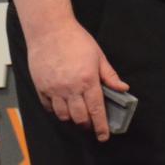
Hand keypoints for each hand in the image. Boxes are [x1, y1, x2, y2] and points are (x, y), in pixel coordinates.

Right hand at [25, 19, 128, 141]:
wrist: (50, 29)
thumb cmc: (75, 39)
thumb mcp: (98, 55)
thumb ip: (110, 75)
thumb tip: (123, 88)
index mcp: (88, 80)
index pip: (96, 110)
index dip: (101, 126)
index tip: (103, 135)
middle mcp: (71, 88)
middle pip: (80, 118)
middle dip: (87, 124)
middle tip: (91, 122)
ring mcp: (54, 89)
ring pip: (64, 116)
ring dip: (72, 118)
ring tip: (77, 113)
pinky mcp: (41, 87)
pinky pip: (49, 107)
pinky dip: (56, 110)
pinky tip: (62, 105)